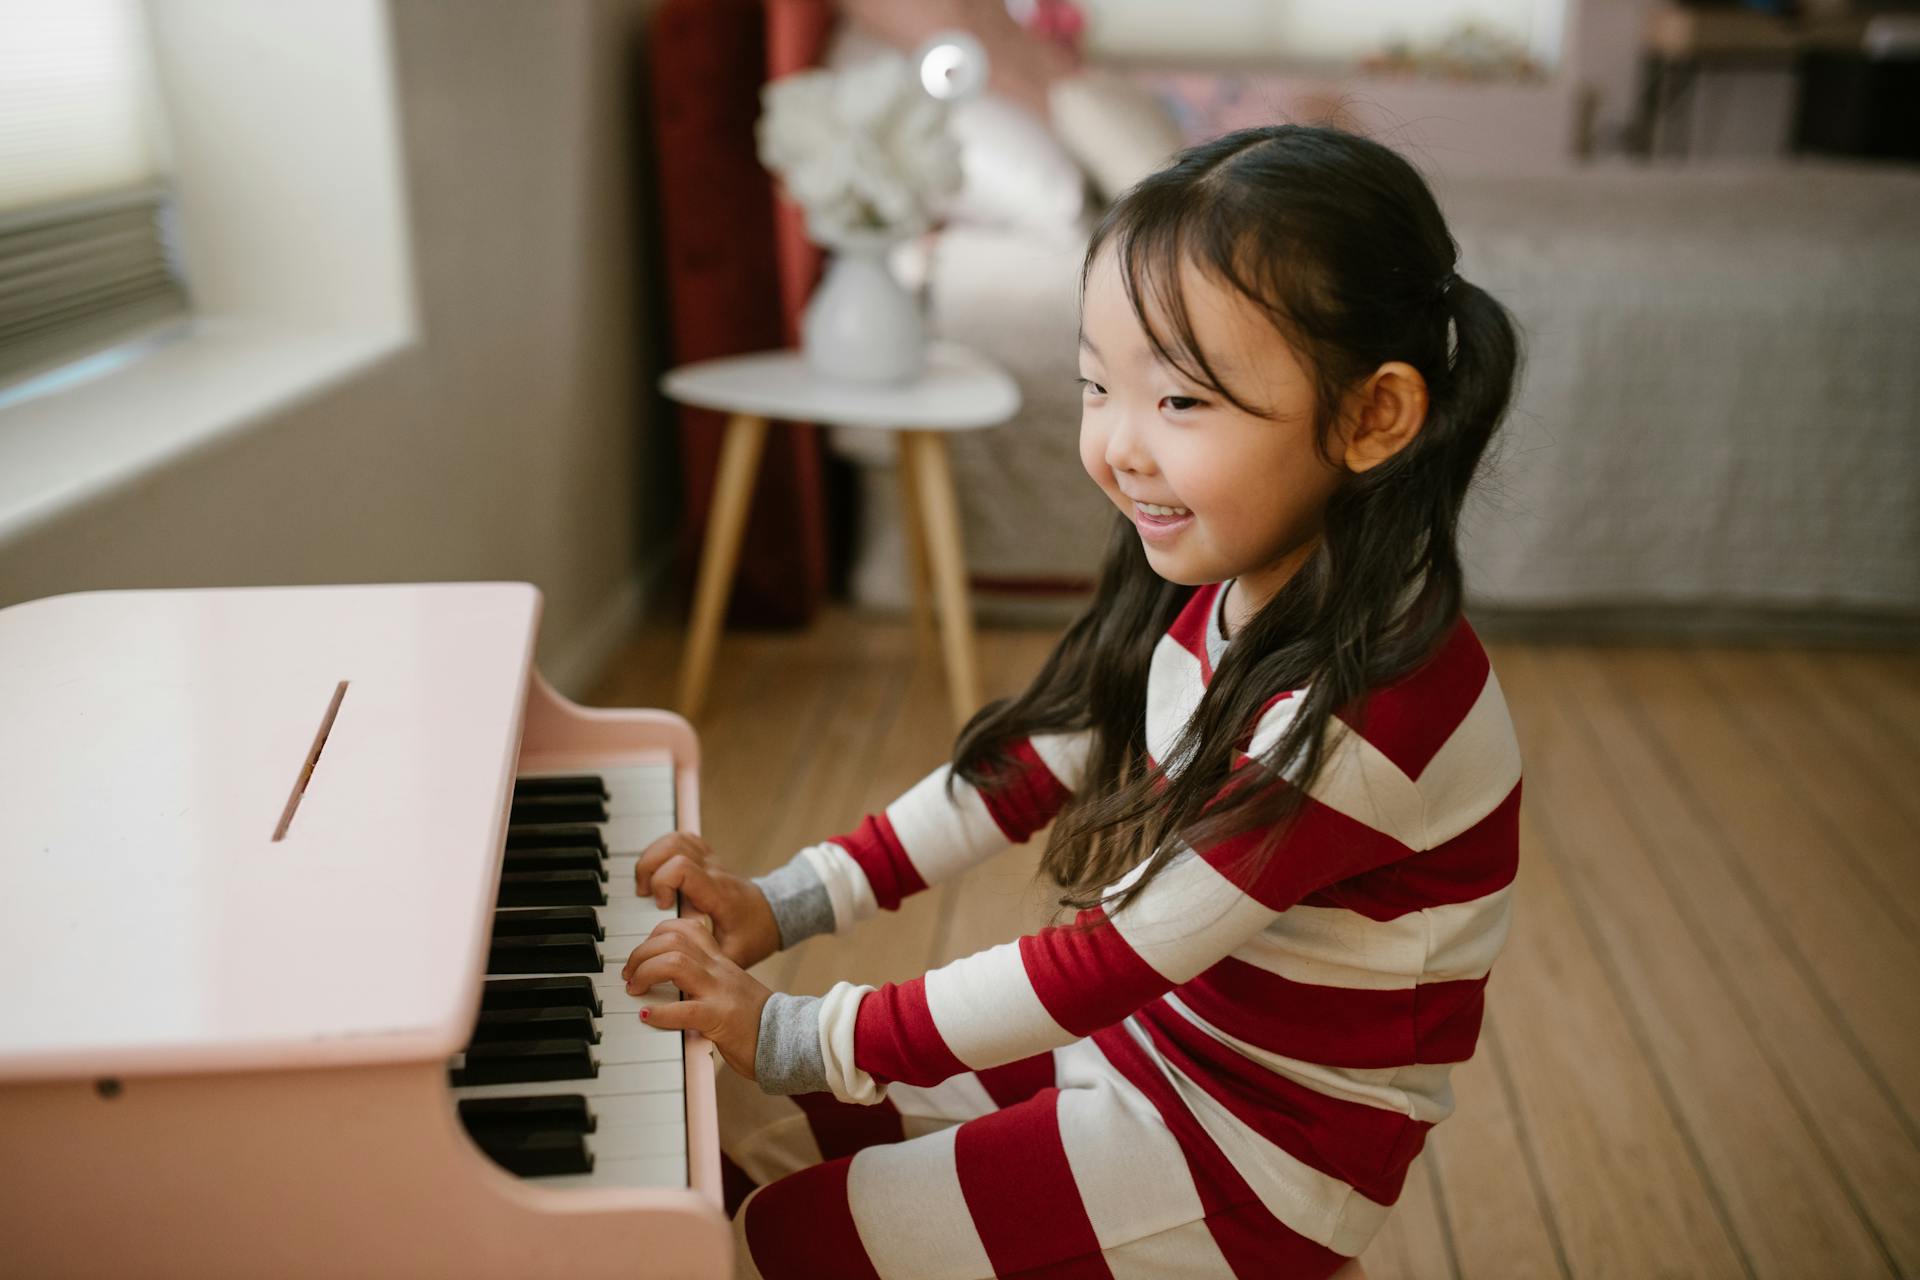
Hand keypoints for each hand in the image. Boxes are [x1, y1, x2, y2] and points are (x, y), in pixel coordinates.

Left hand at [622, 918, 770, 1079]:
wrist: (789, 1038)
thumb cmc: (755, 1020)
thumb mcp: (727, 989)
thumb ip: (703, 980)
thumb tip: (669, 983)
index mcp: (720, 961)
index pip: (684, 927)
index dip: (655, 934)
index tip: (641, 954)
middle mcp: (718, 970)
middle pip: (673, 940)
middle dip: (642, 953)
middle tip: (630, 975)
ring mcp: (720, 992)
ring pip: (676, 964)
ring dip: (646, 974)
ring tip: (635, 990)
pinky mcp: (720, 1018)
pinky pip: (685, 1010)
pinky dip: (660, 1012)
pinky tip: (647, 1015)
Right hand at [631, 831, 781, 969]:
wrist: (773, 916)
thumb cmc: (753, 935)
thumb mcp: (733, 956)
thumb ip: (706, 964)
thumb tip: (680, 981)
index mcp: (718, 893)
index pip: (682, 868)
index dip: (662, 882)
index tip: (662, 907)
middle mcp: (714, 871)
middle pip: (673, 846)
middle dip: (649, 868)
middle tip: (645, 896)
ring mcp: (711, 861)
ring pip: (676, 838)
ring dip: (653, 857)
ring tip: (648, 885)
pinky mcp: (707, 858)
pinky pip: (681, 839)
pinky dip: (663, 850)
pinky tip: (659, 873)